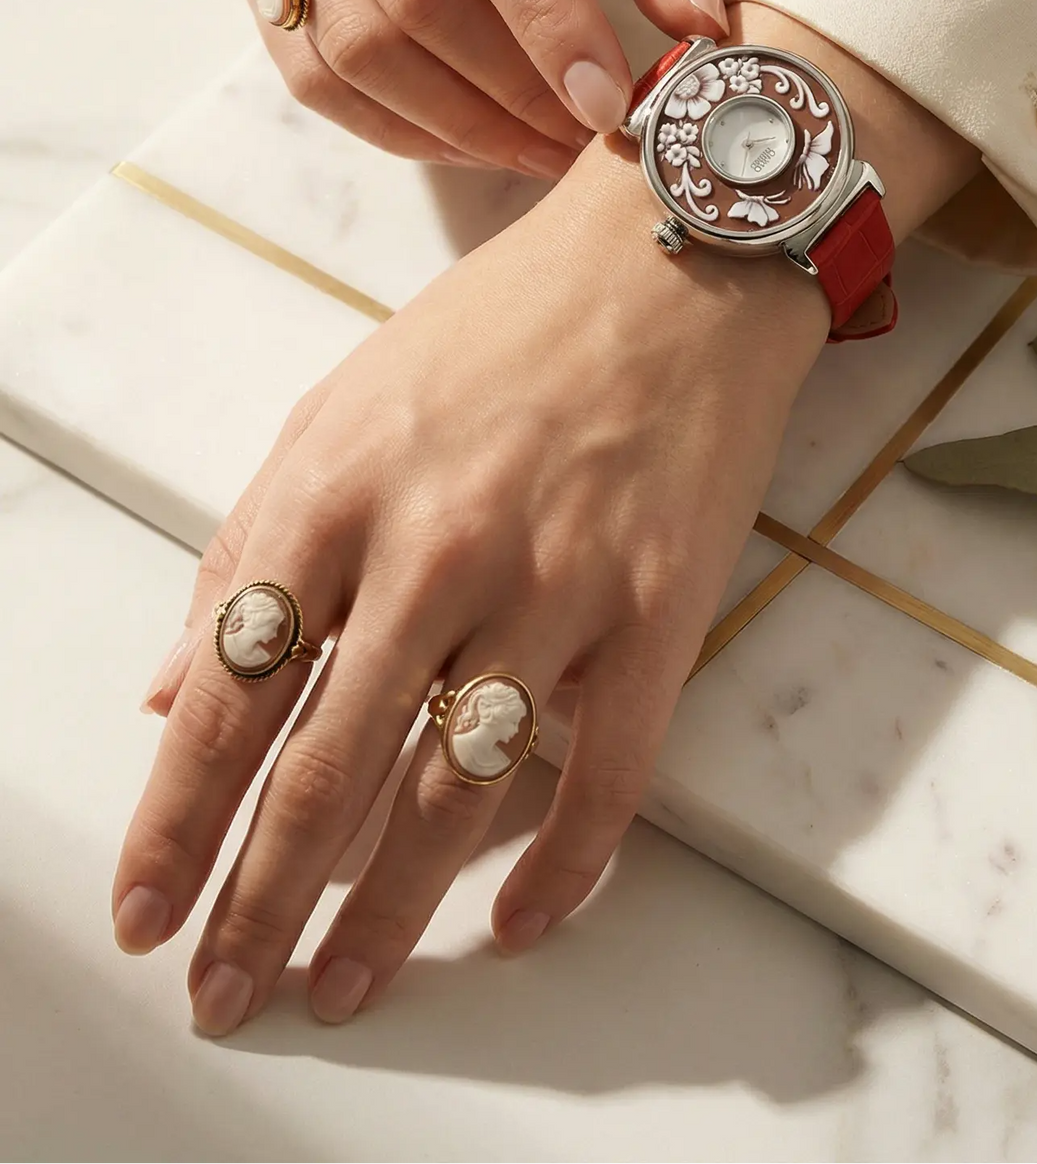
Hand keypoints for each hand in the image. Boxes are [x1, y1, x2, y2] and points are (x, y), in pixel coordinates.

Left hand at [112, 136, 828, 1032]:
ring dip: (386, 913)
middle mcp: (437, 547)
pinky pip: (607, 774)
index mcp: (339, 492)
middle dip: (262, 903)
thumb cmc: (499, 330)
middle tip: (228, 993)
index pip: (234, 695)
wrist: (671, 261)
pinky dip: (559, 868)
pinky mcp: (662, 607)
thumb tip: (180, 692)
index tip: (147, 912)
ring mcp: (556, 582)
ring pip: (453, 792)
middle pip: (327, 768)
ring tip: (342, 987)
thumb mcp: (340, 408)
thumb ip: (252, 546)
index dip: (178, 823)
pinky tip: (514, 925)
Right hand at [225, 0, 728, 177]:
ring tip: (539, 148)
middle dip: (510, 86)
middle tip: (587, 135)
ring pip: (349, 40)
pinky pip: (303, 62)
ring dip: (454, 120)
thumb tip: (692, 17)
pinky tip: (466, 137)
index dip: (548, 22)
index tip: (609, 99)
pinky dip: (388, 123)